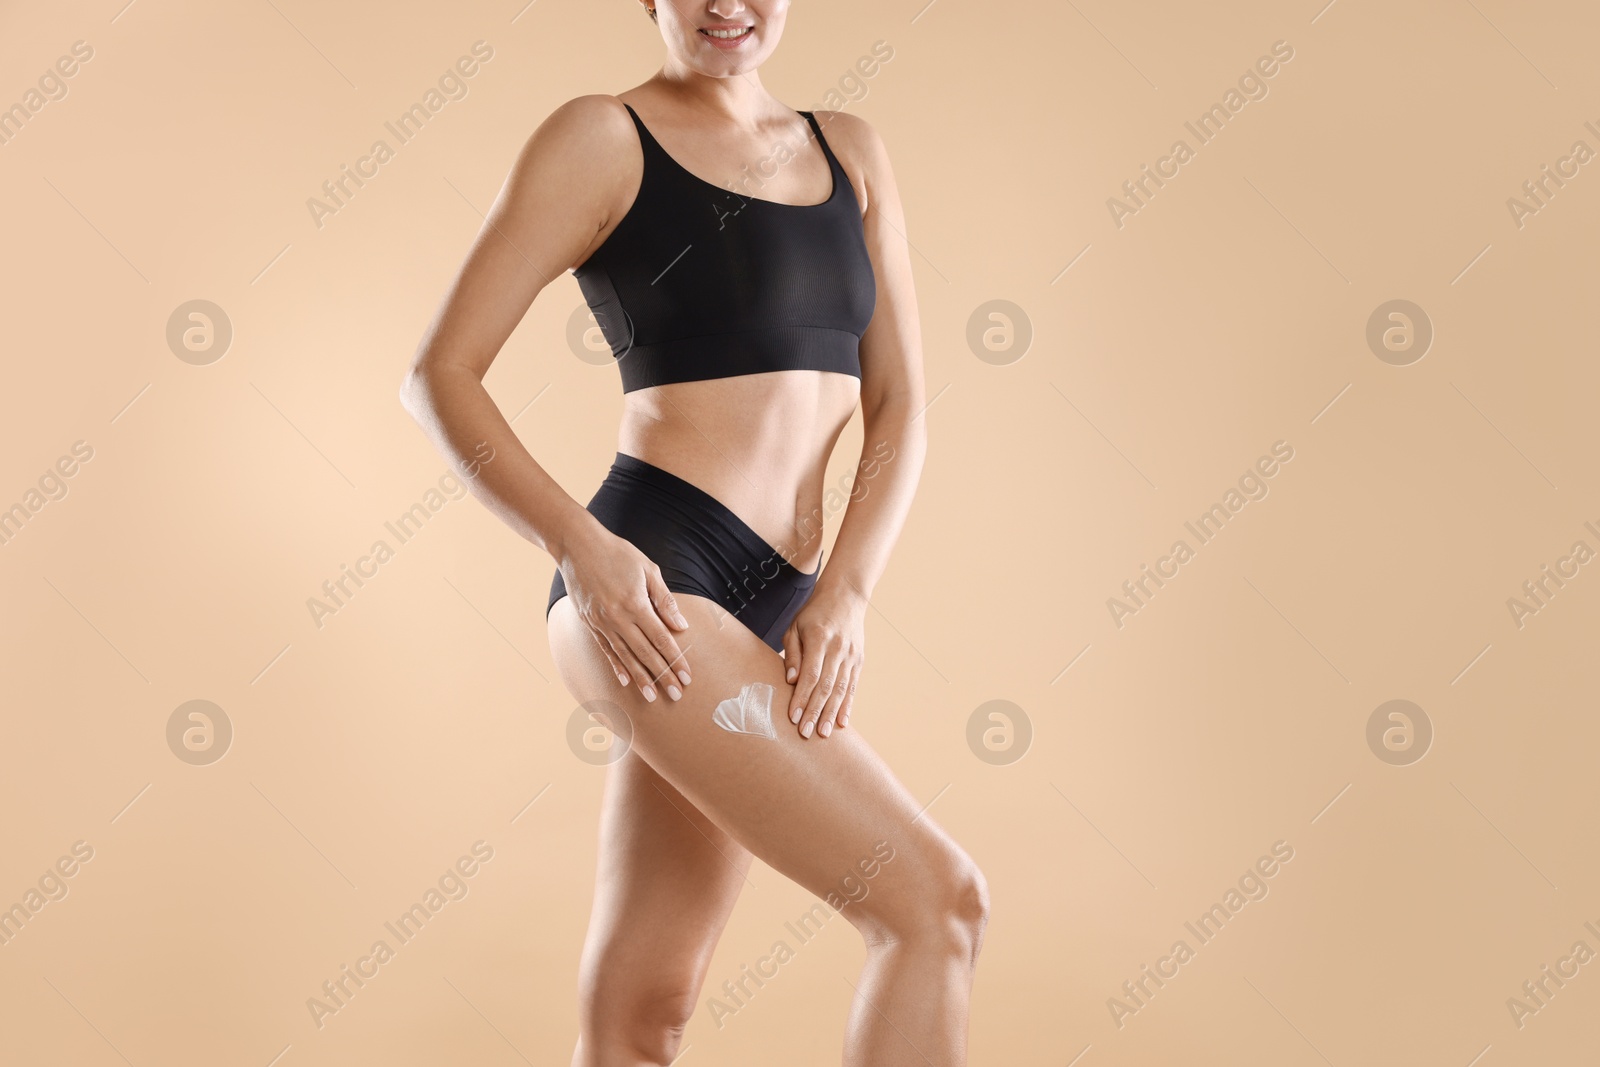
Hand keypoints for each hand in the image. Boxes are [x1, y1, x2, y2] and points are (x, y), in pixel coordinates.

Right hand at [559, 531, 691, 702]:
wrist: (578, 546)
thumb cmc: (618, 554)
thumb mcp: (648, 570)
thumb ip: (664, 600)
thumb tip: (680, 625)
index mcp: (636, 604)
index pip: (661, 639)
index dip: (675, 660)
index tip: (687, 677)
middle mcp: (618, 618)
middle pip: (645, 653)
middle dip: (663, 675)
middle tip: (676, 694)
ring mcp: (602, 623)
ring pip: (625, 656)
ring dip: (640, 678)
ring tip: (652, 696)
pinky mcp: (589, 623)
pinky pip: (606, 649)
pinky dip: (616, 666)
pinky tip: (625, 680)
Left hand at [781, 582, 866, 738]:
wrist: (846, 596)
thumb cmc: (813, 613)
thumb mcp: (795, 627)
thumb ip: (792, 654)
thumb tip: (791, 681)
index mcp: (819, 638)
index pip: (810, 674)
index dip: (802, 697)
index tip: (794, 716)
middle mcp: (838, 648)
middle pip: (826, 685)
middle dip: (815, 711)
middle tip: (806, 733)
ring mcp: (851, 655)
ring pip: (841, 689)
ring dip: (831, 713)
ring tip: (824, 733)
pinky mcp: (859, 660)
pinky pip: (852, 686)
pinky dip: (847, 705)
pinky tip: (842, 722)